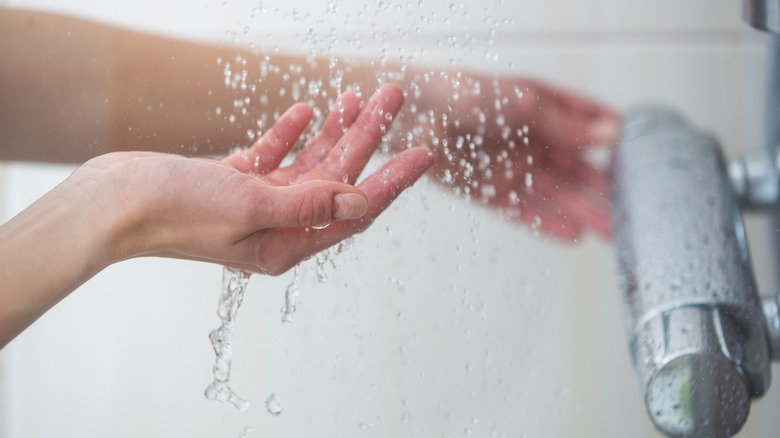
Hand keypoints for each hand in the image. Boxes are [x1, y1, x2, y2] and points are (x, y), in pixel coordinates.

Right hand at [78, 84, 432, 274]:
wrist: (112, 203)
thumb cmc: (175, 211)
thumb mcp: (249, 207)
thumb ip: (308, 203)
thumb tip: (359, 202)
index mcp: (286, 243)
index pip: (355, 211)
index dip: (392, 181)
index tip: (423, 153)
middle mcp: (277, 226)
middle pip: (336, 179)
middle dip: (367, 138)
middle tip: (392, 97)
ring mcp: (254, 204)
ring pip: (308, 163)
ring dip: (334, 130)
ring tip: (359, 96)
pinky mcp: (232, 183)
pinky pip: (272, 157)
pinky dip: (289, 135)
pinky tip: (306, 112)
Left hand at [401, 73, 618, 239]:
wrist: (415, 113)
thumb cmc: (466, 93)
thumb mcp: (523, 103)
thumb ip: (566, 124)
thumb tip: (612, 134)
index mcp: (545, 112)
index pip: (590, 127)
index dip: (616, 143)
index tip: (646, 163)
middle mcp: (532, 142)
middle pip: (577, 171)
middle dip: (605, 191)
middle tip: (635, 213)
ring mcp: (512, 168)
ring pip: (556, 195)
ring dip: (583, 213)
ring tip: (612, 232)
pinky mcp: (489, 191)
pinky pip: (523, 211)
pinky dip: (547, 223)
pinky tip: (573, 235)